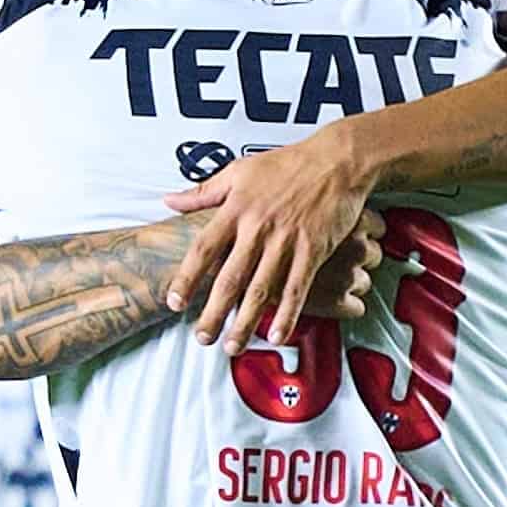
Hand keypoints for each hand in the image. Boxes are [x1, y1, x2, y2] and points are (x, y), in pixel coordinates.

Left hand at [165, 134, 380, 350]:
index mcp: (236, 208)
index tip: (174, 301)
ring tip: (233, 346)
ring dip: (245, 322)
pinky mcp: (312, 250)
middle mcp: (258, 227)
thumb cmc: (288, 163)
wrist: (337, 160)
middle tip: (202, 338)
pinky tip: (276, 335)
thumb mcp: (239, 170)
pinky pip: (296, 288)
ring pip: (261, 289)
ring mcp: (286, 241)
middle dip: (214, 312)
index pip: (203, 248)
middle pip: (230, 278)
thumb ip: (203, 191)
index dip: (187, 277)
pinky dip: (286, 314)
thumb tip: (169, 200)